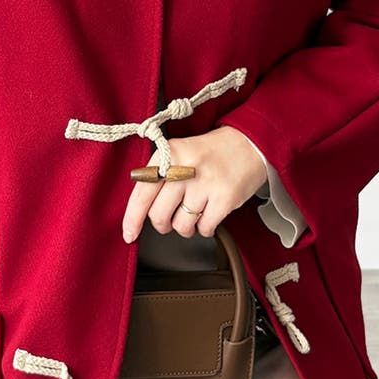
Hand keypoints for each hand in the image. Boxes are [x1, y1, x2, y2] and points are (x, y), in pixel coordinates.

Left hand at [122, 126, 267, 242]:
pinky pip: (204, 228)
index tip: (129, 234)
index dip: (132, 219)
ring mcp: (205, 183)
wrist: (249, 143)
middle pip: (158, 215)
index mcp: (168, 154)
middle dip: (162, 224)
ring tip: (193, 214)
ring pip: (181, 226)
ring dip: (185, 227)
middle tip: (170, 219)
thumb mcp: (179, 152)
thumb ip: (159, 175)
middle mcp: (184, 168)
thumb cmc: (211, 152)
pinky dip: (204, 228)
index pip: (141, 193)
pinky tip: (209, 215)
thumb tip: (139, 210)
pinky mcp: (225, 197)